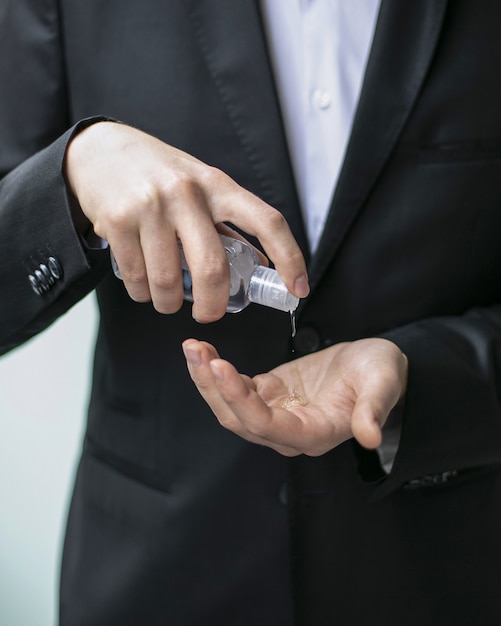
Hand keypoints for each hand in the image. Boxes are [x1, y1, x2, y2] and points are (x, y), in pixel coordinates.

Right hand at [65, 121, 308, 320]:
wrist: (99, 150)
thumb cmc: (159, 174)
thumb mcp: (200, 186)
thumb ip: (227, 223)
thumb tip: (260, 265)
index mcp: (218, 185)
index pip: (266, 221)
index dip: (289, 258)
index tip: (298, 288)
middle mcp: (187, 193)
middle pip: (213, 268)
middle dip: (213, 306)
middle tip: (209, 314)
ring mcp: (150, 206)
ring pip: (168, 282)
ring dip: (169, 304)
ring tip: (168, 300)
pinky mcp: (117, 221)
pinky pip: (137, 279)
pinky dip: (142, 294)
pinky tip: (144, 287)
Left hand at [182, 337, 407, 455]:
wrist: (375, 365)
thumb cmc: (382, 374)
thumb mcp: (383, 384)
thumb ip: (374, 410)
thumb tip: (369, 438)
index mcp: (314, 434)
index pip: (267, 426)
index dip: (241, 400)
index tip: (220, 367)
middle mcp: (289, 432)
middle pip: (239, 420)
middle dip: (213, 387)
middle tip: (195, 351)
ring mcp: (276, 414)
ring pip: (231, 407)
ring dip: (208, 380)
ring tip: (193, 347)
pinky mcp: (269, 394)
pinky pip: (236, 389)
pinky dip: (218, 372)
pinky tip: (205, 351)